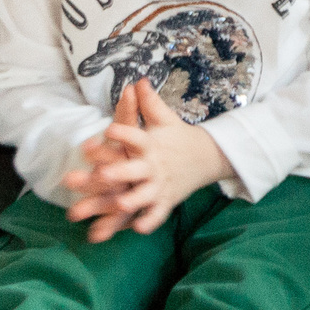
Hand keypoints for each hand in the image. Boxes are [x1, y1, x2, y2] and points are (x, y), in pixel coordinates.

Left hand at [59, 80, 231, 242]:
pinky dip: (149, 221)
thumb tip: (138, 80)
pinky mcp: (166, 201)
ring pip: (145, 194)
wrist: (207, 157)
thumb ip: (148, 103)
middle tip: (102, 175)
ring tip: (120, 203)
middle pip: (137, 169)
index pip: (137, 136)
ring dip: (134, 200)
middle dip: (120, 172)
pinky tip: (136, 229)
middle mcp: (155, 165)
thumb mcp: (164, 120)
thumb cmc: (176, 137)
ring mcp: (161, 185)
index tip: (108, 129)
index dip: (123, 133)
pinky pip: (157, 213)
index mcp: (151, 145)